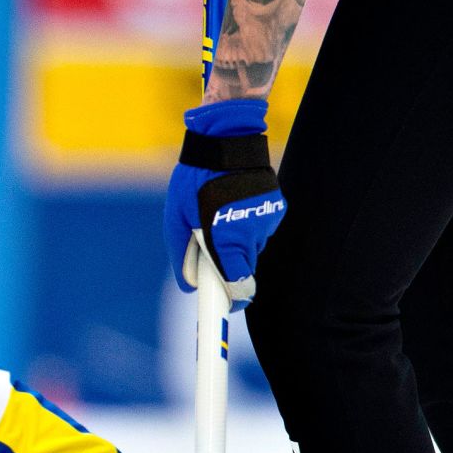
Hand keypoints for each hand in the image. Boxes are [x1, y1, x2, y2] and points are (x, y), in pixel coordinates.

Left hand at [164, 98, 284, 310]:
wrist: (227, 138)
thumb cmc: (194, 179)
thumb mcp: (175, 219)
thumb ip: (181, 255)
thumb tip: (190, 286)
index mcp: (226, 238)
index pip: (237, 286)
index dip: (231, 303)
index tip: (224, 314)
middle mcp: (252, 233)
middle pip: (244, 270)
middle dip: (228, 268)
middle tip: (208, 249)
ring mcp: (268, 220)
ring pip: (252, 249)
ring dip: (237, 244)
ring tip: (219, 214)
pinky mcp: (277, 209)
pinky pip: (260, 231)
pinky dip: (247, 226)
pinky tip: (234, 204)